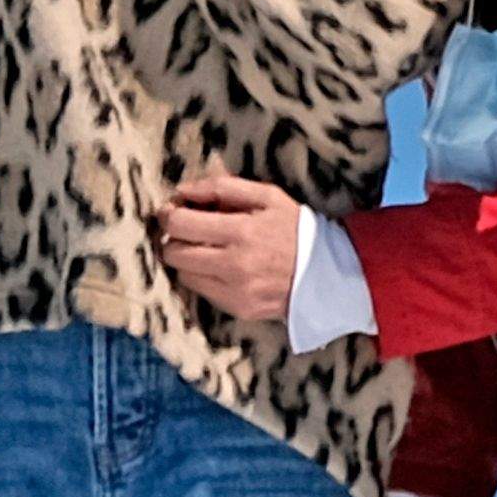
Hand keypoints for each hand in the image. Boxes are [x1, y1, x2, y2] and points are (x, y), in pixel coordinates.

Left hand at [151, 173, 306, 323]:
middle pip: (174, 253)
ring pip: (183, 275)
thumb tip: (183, 190)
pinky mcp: (238, 308)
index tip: (171, 210)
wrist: (327, 272)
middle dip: (173, 239)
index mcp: (241, 231)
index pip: (180, 224)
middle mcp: (234, 264)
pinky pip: (201, 292)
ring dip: (186, 260)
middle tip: (186, 231)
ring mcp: (235, 291)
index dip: (168, 215)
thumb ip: (223, 188)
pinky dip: (203, 278)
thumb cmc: (295, 228)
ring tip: (204, 249)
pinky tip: (219, 267)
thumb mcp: (267, 196)